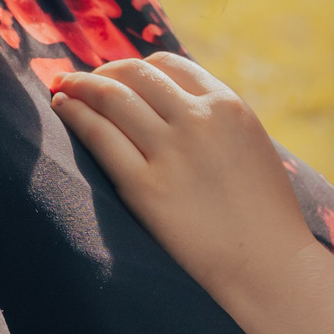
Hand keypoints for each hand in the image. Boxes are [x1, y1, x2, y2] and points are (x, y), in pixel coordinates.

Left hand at [51, 55, 316, 297]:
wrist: (270, 267)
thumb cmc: (263, 215)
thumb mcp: (250, 146)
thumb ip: (214, 121)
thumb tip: (169, 105)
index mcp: (228, 106)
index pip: (168, 65)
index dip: (136, 68)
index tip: (118, 77)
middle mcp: (199, 119)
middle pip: (136, 74)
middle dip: (103, 72)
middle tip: (81, 81)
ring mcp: (171, 152)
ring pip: (112, 97)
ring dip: (80, 86)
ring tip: (63, 89)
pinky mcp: (145, 187)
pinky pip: (99, 136)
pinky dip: (75, 115)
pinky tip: (64, 111)